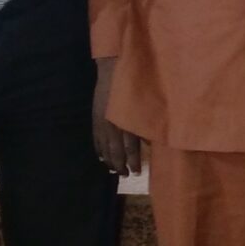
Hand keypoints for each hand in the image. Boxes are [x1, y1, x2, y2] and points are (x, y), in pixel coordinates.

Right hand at [92, 56, 146, 175]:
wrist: (112, 70)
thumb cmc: (132, 86)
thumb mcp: (142, 105)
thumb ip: (144, 125)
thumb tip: (149, 143)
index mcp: (125, 121)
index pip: (130, 147)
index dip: (133, 161)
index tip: (137, 172)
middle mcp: (112, 125)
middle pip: (116, 150)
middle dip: (121, 165)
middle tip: (125, 175)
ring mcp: (101, 122)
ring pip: (105, 147)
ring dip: (110, 160)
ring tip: (114, 170)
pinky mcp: (95, 118)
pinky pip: (96, 138)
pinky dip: (99, 149)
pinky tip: (102, 157)